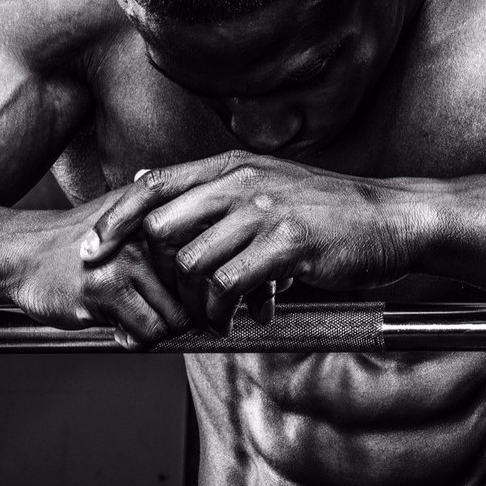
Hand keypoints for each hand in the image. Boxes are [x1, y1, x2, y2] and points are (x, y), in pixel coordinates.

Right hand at [9, 200, 190, 348]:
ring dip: (158, 332)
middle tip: (159, 320)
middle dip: (181, 317)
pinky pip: (146, 331)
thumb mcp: (123, 220)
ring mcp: (126, 261)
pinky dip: (136, 341)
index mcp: (157, 215)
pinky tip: (118, 331)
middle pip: (196, 294)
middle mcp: (146, 234)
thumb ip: (165, 230)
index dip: (203, 291)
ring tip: (135, 324)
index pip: (207, 259)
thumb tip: (214, 259)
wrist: (21, 253)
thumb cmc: (74, 244)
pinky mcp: (104, 289)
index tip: (194, 306)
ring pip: (175, 317)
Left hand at [80, 152, 423, 332]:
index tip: (90, 251)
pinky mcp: (289, 243)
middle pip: (163, 229)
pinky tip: (244, 319)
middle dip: (156, 275)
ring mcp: (266, 209)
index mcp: (232, 166)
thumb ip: (210, 187)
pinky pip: (231, 284)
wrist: (395, 219)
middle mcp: (243, 181)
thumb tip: (145, 181)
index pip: (152, 187)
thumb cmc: (327, 210)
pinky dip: (227, 310)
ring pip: (194, 263)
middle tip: (167, 304)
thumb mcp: (266, 182)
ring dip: (196, 302)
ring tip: (214, 318)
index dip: (115, 220)